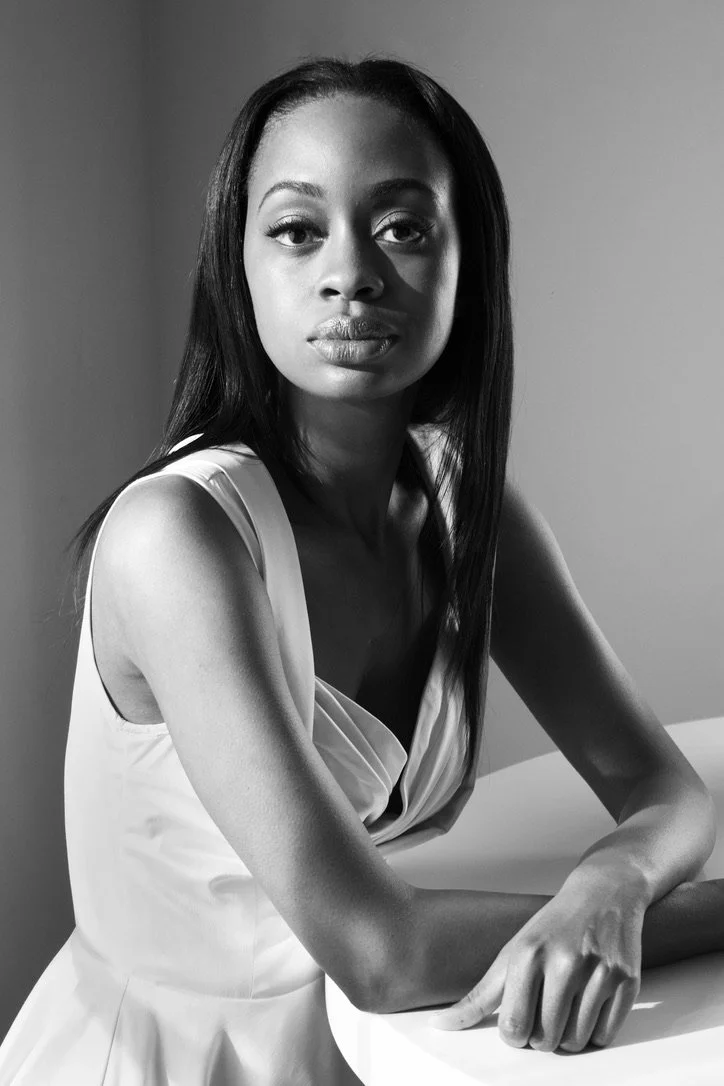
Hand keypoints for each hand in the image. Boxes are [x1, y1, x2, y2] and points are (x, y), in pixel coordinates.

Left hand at [429, 868, 645, 1052]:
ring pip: (576, 1043)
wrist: (603, 893)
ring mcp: (598, 971)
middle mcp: (563, 961)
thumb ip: (478, 996)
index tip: (519, 1019)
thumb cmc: (552, 927)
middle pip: (545, 1040)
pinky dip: (595, 1031)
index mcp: (528, 954)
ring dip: (569, 1036)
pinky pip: (605, 1037)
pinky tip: (591, 1003)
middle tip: (547, 1007)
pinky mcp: (627, 981)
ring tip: (568, 1005)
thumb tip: (437, 1025)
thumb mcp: (512, 952)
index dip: (514, 1034)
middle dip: (542, 1035)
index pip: (513, 1028)